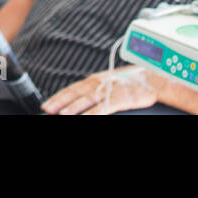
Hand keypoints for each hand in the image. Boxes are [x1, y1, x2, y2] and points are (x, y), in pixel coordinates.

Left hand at [41, 67, 158, 114]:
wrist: (151, 79)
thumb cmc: (129, 83)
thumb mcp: (106, 84)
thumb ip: (92, 90)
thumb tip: (77, 101)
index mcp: (94, 80)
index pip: (72, 89)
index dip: (58, 97)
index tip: (46, 105)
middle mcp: (98, 84)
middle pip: (75, 93)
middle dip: (60, 102)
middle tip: (47, 110)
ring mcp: (109, 90)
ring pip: (87, 99)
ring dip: (74, 107)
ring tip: (62, 114)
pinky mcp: (121, 98)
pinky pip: (106, 106)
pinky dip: (95, 112)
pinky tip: (87, 118)